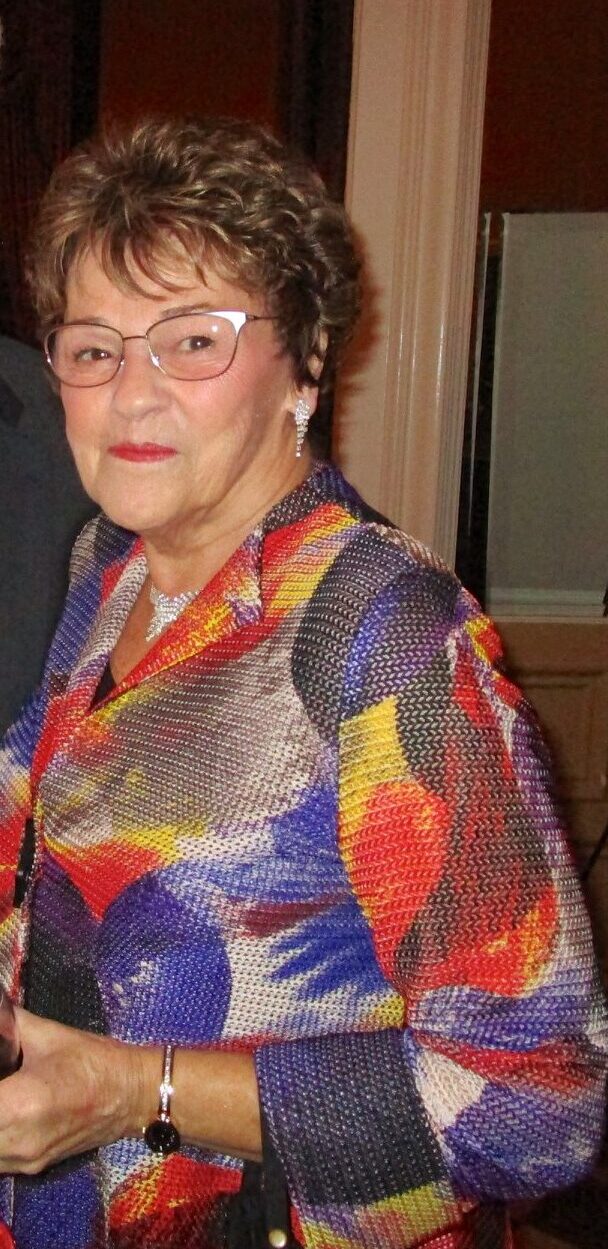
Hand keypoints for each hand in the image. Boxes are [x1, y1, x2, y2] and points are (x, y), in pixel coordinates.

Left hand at [0, 1009, 146, 1173]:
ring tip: (5, 1095)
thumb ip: (9, 1023)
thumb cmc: (93, 1061)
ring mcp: (25, 1160)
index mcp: (20, 1104)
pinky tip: (7, 1113)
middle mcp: (18, 1140)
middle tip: (1, 1080)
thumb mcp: (49, 1035)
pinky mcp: (33, 1167)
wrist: (133, 1095)